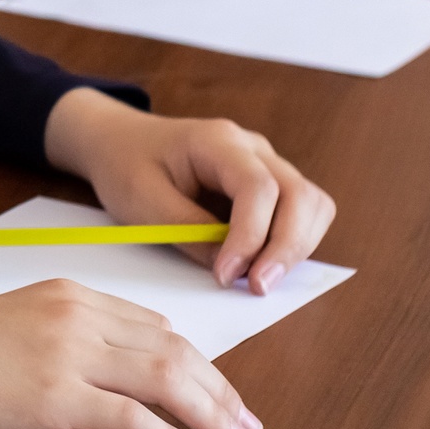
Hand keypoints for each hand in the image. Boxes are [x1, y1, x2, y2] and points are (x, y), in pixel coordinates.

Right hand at [0, 280, 258, 428]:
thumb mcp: (13, 324)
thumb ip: (64, 335)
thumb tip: (113, 371)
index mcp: (68, 293)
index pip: (154, 327)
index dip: (198, 364)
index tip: (219, 394)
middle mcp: (76, 315)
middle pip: (174, 351)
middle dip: (219, 391)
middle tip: (248, 425)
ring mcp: (67, 353)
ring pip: (166, 380)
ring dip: (211, 415)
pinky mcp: (55, 396)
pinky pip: (133, 419)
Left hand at [42, 88, 335, 294]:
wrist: (117, 140)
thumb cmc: (125, 165)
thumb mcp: (142, 201)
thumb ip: (190, 233)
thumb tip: (237, 269)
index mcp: (217, 141)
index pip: (258, 187)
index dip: (250, 236)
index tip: (226, 275)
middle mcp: (252, 148)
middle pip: (300, 195)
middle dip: (286, 248)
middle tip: (257, 288)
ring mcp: (265, 163)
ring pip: (312, 205)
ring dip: (295, 247)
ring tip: (257, 280)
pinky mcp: (268, 185)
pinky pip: (301, 214)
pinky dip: (291, 243)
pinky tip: (260, 265)